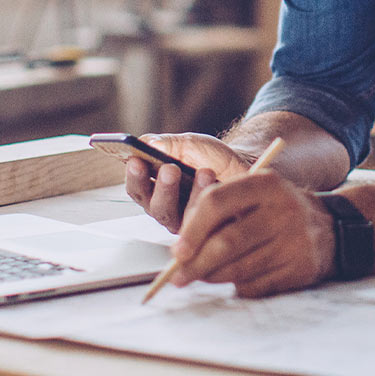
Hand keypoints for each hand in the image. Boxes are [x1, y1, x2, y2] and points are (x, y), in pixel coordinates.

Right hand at [123, 133, 251, 231]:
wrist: (241, 166)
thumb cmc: (210, 157)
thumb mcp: (188, 144)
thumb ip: (168, 144)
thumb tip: (148, 143)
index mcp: (153, 188)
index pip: (136, 187)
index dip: (134, 176)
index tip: (136, 161)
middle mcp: (164, 209)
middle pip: (153, 206)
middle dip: (161, 187)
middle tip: (170, 169)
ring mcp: (183, 223)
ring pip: (176, 217)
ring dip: (188, 195)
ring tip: (202, 172)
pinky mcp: (203, 232)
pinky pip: (200, 223)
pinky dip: (206, 201)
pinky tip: (214, 182)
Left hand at [170, 172, 335, 297]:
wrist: (330, 228)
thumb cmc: (276, 211)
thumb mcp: (255, 195)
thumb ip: (220, 212)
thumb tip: (181, 250)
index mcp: (266, 183)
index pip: (217, 202)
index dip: (192, 229)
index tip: (177, 252)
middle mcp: (283, 209)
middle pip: (227, 242)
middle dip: (197, 263)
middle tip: (178, 276)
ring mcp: (295, 240)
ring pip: (239, 268)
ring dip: (212, 277)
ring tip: (200, 277)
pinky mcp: (300, 268)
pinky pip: (257, 285)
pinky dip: (238, 286)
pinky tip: (234, 280)